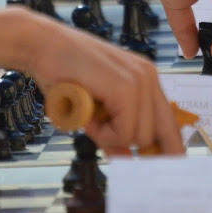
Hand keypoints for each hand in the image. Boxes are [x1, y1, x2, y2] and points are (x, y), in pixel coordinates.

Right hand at [24, 12, 183, 154]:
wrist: (41, 46)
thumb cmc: (64, 75)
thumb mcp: (96, 108)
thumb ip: (115, 131)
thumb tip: (128, 159)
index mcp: (146, 79)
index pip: (170, 121)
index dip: (170, 147)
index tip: (167, 166)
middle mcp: (148, 77)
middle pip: (165, 133)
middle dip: (140, 148)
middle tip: (104, 137)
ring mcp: (140, 80)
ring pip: (143, 137)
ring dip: (112, 137)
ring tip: (89, 119)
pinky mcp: (126, 87)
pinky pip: (125, 132)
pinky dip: (103, 134)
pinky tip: (87, 118)